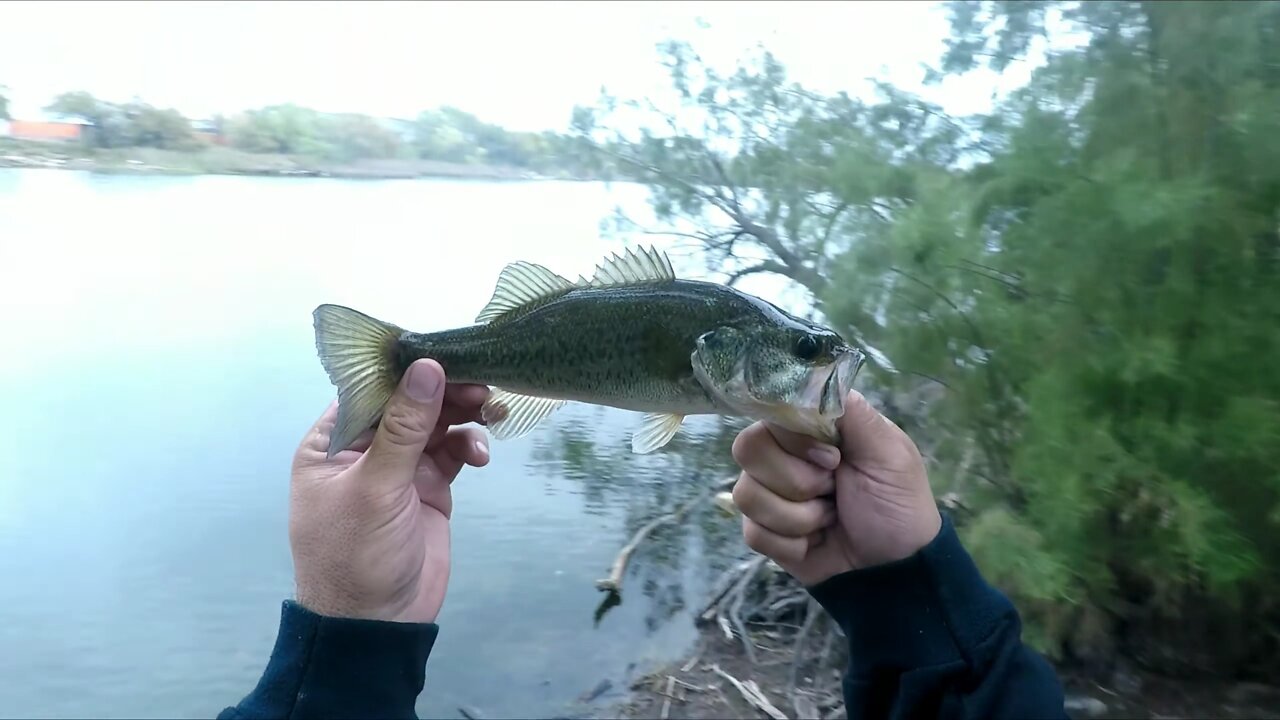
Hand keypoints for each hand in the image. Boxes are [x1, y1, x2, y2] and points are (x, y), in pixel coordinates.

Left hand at [289, 359, 490, 622]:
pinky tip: (479, 455)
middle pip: (409, 403)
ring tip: (490, 412)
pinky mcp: (428, 489)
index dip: (407, 370)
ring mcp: (398, 469)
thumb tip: (428, 367)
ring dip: (463, 416)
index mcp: (331, 444)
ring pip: (435, 425)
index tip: (446, 353)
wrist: (377, 625)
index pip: (371, 389)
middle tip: (481, 385)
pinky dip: (468, 447)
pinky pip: (452, 453)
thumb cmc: (354, 555)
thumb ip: (404, 426)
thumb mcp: (376, 487)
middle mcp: (364, 450)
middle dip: (445, 392)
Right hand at [730, 390, 941, 585]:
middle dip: (798, 481)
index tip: (832, 458)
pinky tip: (816, 542)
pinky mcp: (763, 531)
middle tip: (833, 490)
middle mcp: (782, 455)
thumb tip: (813, 377)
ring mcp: (769, 493)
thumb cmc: (897, 503)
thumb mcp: (889, 453)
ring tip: (830, 519)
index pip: (770, 413)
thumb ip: (852, 412)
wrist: (894, 569)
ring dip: (799, 516)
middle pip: (748, 448)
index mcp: (810, 429)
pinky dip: (792, 543)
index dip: (795, 440)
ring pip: (747, 494)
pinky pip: (753, 532)